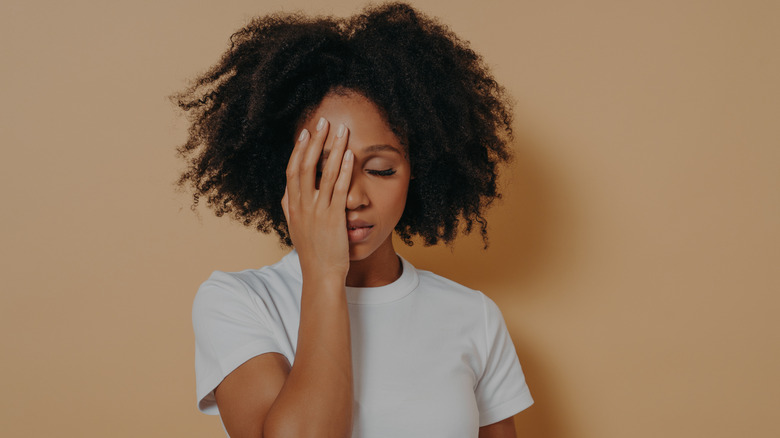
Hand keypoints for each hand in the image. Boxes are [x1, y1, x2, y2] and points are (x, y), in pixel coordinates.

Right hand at [282, 118, 353, 280]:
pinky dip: (343, 170)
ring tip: (341, 130)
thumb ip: (291, 208)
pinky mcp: (334, 218)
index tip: (305, 132)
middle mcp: (302, 206)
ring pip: (323, 172)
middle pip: (306, 165)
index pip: (292, 171)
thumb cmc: (312, 253)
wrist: (320, 275)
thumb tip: (286, 192)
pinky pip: (339, 189)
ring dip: (333, 148)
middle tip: (323, 120)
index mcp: (293, 206)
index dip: (298, 150)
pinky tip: (349, 155)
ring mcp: (317, 211)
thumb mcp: (296, 228)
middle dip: (315, 141)